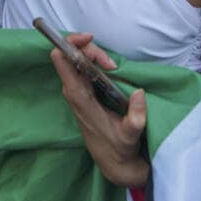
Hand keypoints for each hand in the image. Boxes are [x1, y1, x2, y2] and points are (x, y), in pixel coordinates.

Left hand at [51, 33, 147, 187]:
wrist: (113, 161)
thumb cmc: (119, 148)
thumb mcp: (130, 136)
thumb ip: (135, 118)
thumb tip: (139, 93)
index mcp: (78, 97)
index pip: (61, 60)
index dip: (71, 43)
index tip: (91, 40)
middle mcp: (73, 90)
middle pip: (70, 54)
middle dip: (90, 49)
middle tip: (112, 63)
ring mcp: (77, 90)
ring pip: (76, 58)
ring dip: (94, 54)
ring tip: (113, 67)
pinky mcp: (83, 91)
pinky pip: (82, 66)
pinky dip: (94, 61)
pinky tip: (109, 68)